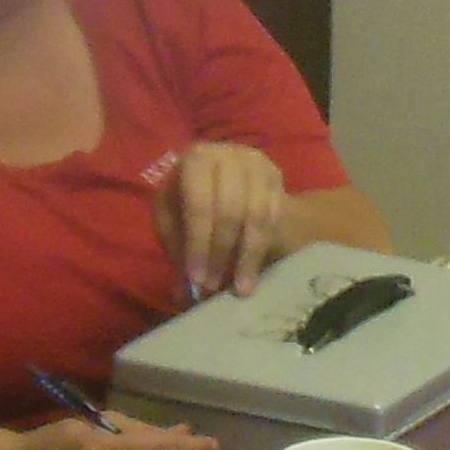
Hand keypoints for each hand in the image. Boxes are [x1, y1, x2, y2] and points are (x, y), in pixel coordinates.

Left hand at [154, 141, 294, 294]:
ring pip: (257, 217)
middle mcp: (230, 155)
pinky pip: (274, 219)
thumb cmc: (191, 201)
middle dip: (221, 254)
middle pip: (230, 212)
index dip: (198, 245)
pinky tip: (251, 273)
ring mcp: (258, 165)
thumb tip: (184, 293)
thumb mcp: (173, 219)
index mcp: (196, 159)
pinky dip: (262, 250)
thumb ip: (178, 250)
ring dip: (246, 258)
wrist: (224, 177)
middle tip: (215, 287)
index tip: (198, 279)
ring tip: (239, 288)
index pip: (199, 205)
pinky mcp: (277, 178)